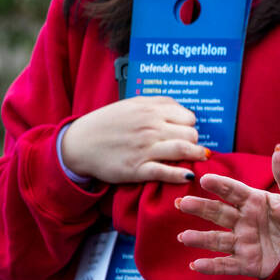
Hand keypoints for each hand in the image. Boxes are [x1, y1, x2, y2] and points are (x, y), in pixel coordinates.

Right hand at [60, 96, 207, 183]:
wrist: (80, 143)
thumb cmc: (107, 123)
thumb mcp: (133, 104)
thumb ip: (158, 104)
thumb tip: (182, 110)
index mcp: (150, 110)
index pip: (187, 117)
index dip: (190, 125)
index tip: (186, 131)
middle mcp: (150, 128)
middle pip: (189, 134)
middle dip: (194, 141)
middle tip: (191, 146)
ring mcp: (145, 149)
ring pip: (182, 150)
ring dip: (196, 155)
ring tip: (200, 158)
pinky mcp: (137, 169)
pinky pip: (165, 172)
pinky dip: (180, 175)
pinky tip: (188, 176)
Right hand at [175, 145, 279, 278]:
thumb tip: (279, 149)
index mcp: (254, 201)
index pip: (234, 191)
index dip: (220, 185)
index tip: (206, 179)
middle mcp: (244, 221)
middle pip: (219, 213)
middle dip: (201, 208)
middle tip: (183, 203)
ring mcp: (244, 242)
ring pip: (218, 240)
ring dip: (200, 239)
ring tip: (183, 237)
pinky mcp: (248, 264)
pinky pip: (227, 265)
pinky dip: (212, 266)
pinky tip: (196, 265)